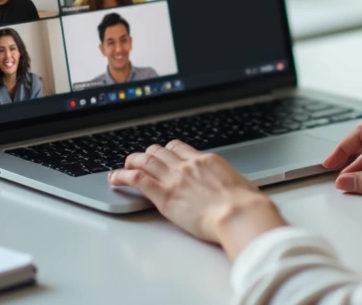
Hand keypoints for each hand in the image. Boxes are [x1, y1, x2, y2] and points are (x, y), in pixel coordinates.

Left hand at [109, 140, 287, 259]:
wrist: (238, 213)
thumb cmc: (245, 204)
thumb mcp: (240, 185)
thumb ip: (229, 184)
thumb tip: (235, 190)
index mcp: (207, 161)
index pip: (180, 148)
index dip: (168, 150)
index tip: (163, 154)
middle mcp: (188, 165)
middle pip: (160, 151)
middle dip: (148, 154)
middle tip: (141, 159)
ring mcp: (174, 178)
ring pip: (145, 161)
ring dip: (132, 161)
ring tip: (124, 166)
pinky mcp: (164, 195)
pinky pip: (137, 179)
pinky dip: (123, 176)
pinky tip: (115, 178)